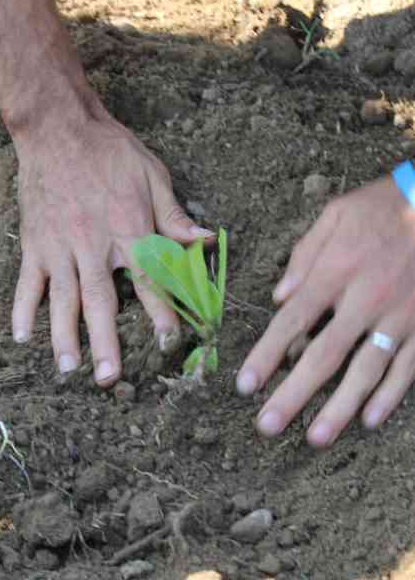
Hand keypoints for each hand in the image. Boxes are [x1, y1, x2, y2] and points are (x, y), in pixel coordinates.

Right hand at [12, 112, 212, 386]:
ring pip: (62, 298)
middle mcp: (93, 245)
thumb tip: (207, 241)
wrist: (59, 128)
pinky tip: (21, 336)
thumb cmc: (111, 151)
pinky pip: (27, 281)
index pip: (148, 281)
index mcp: (128, 230)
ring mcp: (59, 246)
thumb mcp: (153, 177)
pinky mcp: (35, 242)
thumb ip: (175, 215)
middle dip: (105, 342)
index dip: (161, 313)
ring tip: (67, 367)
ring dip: (63, 335)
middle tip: (107, 377)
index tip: (167, 341)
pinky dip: (23, 309)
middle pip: (101, 301)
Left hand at [237, 177, 414, 445]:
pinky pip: (409, 365)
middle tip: (268, 425)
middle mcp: (366, 298)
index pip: (292, 320)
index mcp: (337, 269)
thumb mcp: (337, 214)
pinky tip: (369, 419)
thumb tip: (279, 296)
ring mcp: (400, 314)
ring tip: (315, 438)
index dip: (266, 355)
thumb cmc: (384, 205)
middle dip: (293, 394)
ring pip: (367, 370)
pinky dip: (390, 394)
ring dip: (340, 407)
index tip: (245, 385)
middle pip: (324, 354)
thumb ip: (305, 254)